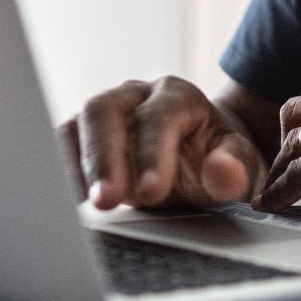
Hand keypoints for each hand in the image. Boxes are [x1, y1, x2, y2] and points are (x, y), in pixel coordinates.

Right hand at [59, 76, 266, 209]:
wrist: (202, 155)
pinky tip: (62, 201)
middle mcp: (135, 96)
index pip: (158, 117)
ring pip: (78, 124)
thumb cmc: (218, 157)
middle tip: (107, 200)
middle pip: (106, 110)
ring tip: (83, 204)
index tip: (150, 192)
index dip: (152, 153)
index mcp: (177, 96)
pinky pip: (62, 145)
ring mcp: (107, 113)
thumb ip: (235, 168)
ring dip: (77, 165)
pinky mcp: (84, 135)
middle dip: (104, 157)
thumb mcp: (240, 163)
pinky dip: (60, 171)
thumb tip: (224, 174)